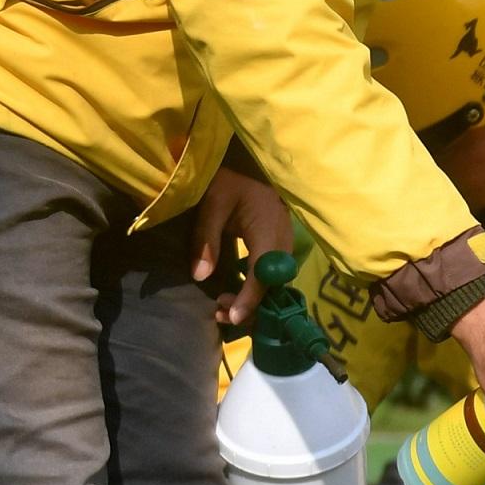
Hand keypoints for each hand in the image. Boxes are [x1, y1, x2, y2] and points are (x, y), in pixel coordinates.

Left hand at [192, 168, 293, 325]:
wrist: (248, 167)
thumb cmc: (230, 182)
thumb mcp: (212, 203)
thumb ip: (206, 239)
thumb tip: (200, 276)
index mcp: (267, 229)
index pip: (263, 271)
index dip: (250, 297)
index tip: (233, 317)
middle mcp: (282, 242)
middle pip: (273, 284)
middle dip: (250, 305)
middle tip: (219, 314)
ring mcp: (284, 247)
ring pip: (274, 284)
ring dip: (252, 301)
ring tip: (222, 310)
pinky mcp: (279, 250)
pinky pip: (271, 277)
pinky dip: (255, 291)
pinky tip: (234, 297)